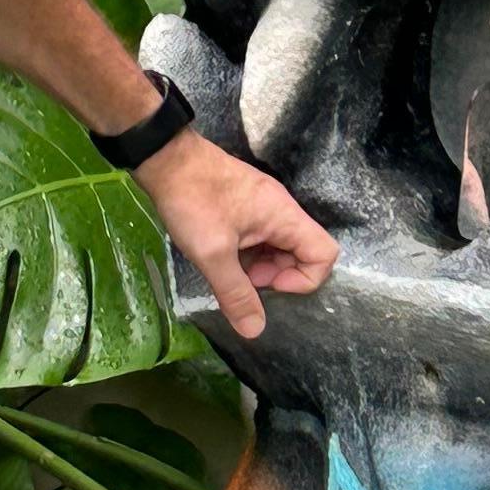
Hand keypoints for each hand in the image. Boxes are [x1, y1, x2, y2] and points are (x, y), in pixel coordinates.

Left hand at [136, 129, 337, 338]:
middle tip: (242, 280)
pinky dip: (249, 254)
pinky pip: (261, 237)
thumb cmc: (192, 201)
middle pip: (303, 253)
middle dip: (277, 276)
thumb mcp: (213, 252)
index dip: (304, 279)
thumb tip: (255, 331)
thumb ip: (236, 293)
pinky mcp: (246, 206)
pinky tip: (222, 257)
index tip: (267, 286)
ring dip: (261, 266)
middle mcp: (281, 209)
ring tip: (228, 269)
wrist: (165, 158)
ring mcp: (263, 206)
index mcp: (284, 216)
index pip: (325, 253)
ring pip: (280, 247)